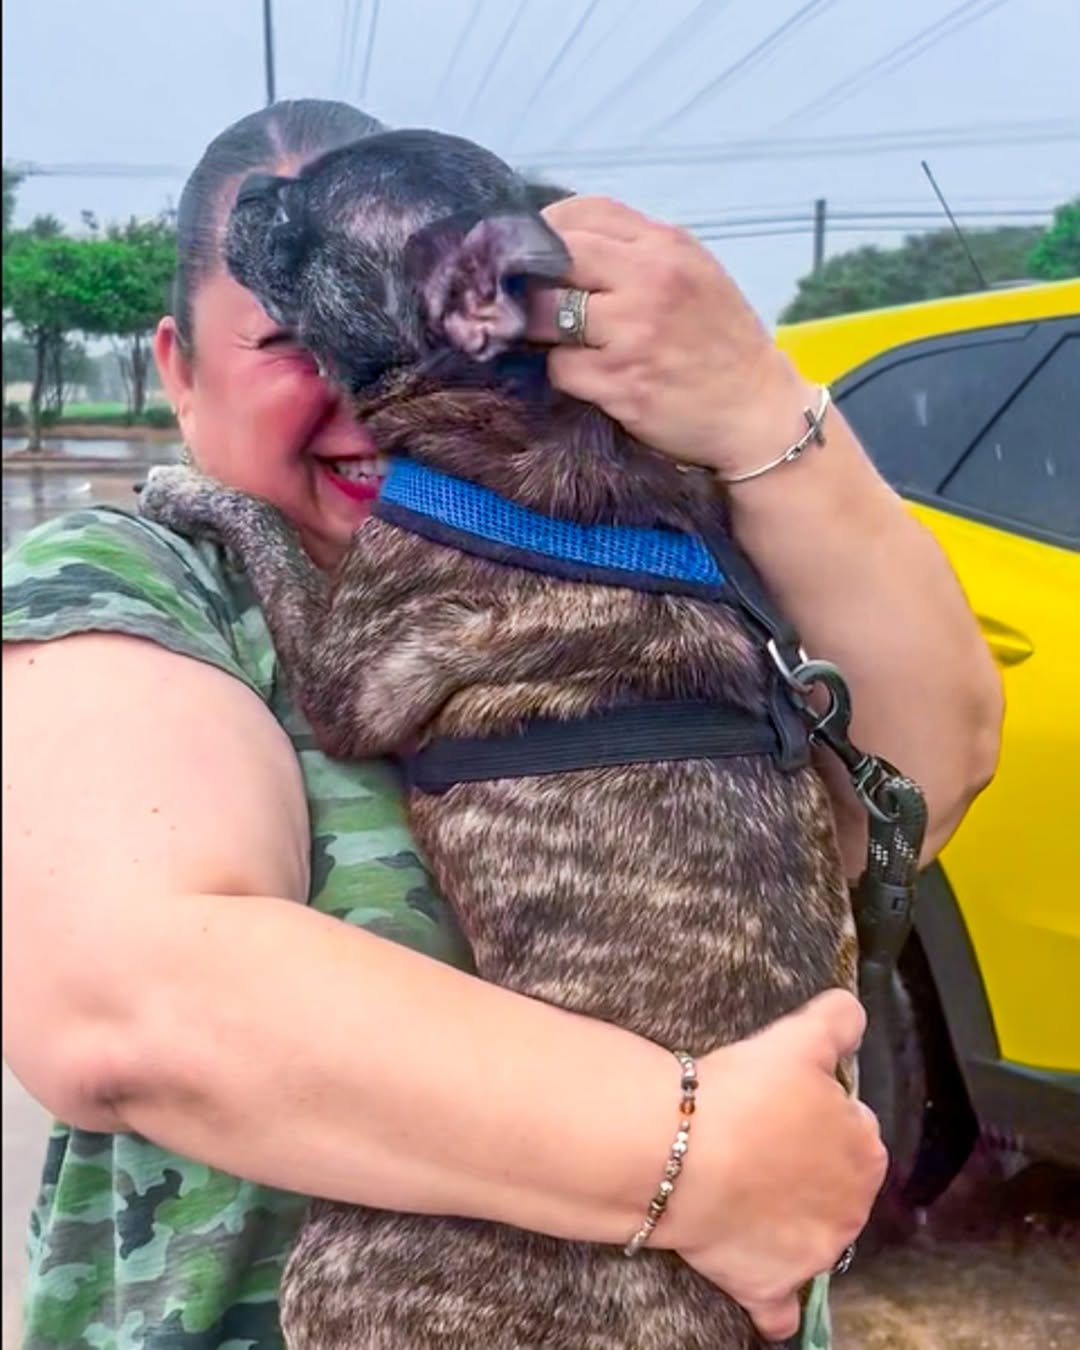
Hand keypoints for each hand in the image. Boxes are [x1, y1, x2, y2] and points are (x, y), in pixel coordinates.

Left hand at [525, 195, 815, 479]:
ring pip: (545, 315)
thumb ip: (639, 253)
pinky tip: (586, 377)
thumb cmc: (722, 342)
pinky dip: (563, 373)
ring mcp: (634, 333)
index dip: (548, 231)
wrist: (757, 411)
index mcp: (667, 247)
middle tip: (528, 300)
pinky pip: (560, 369)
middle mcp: (650, 281)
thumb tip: (564, 244)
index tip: (536, 255)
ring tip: (555, 340)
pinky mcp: (621, 383)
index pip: (585, 214)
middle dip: (532, 279)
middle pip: (556, 258)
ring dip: (539, 330)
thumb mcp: (694, 274)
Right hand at [666, 990, 886, 1342]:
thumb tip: (853, 1014)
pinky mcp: (771, 1287)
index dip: (816, 1113)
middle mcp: (851, 1209)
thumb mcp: (798, 1038)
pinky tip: (760, 1287)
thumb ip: (838, 1021)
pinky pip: (779, 1309)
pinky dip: (774, 1305)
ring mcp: (813, 1255)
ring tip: (745, 1194)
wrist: (683, 1152)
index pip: (853, 1127)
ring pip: (812, 1239)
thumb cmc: (744, 1093)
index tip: (782, 1106)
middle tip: (758, 1144)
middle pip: (834, 1185)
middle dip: (807, 1169)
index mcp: (864, 1149)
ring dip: (792, 1224)